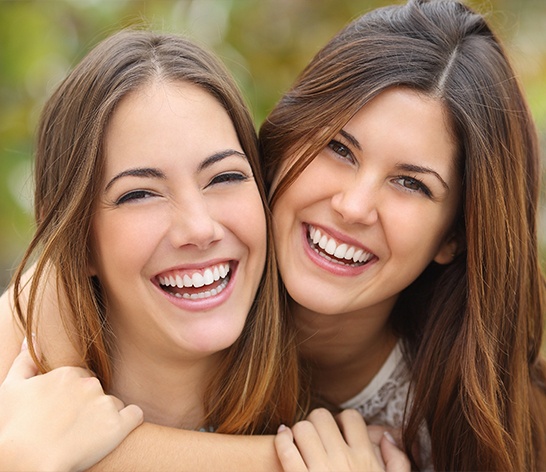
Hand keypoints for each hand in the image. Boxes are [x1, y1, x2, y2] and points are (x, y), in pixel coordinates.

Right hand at [0, 344, 142, 471]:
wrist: (26, 461)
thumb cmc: (12, 428)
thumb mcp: (11, 389)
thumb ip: (24, 362)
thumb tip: (31, 338)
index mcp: (68, 373)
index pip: (81, 379)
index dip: (73, 396)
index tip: (63, 412)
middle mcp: (90, 384)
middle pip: (99, 391)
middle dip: (90, 405)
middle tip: (73, 425)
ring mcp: (105, 404)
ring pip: (114, 405)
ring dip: (105, 417)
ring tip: (86, 435)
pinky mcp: (118, 425)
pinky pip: (135, 416)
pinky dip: (128, 423)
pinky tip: (112, 433)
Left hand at [275, 408, 409, 471]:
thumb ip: (398, 462)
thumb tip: (387, 436)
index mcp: (366, 460)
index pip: (351, 417)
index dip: (343, 420)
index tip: (338, 430)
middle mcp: (343, 461)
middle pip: (322, 417)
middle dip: (318, 422)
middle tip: (317, 434)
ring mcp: (319, 471)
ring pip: (302, 428)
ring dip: (299, 430)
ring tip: (301, 440)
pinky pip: (285, 449)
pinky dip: (282, 439)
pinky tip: (284, 439)